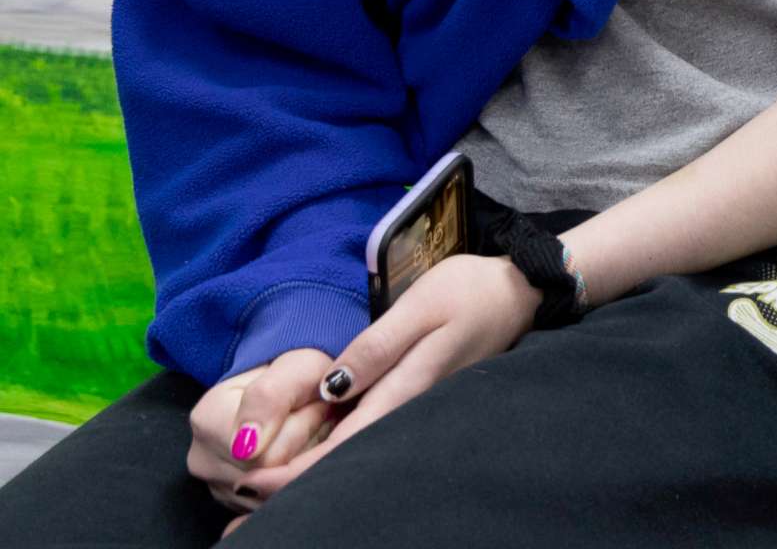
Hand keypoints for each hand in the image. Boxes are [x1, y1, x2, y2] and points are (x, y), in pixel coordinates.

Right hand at [188, 348, 337, 516]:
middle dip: (306, 442)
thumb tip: (245, 446)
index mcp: (207, 418)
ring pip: (271, 489)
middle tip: (315, 413)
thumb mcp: (296, 367)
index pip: (266, 453)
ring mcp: (214, 483)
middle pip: (268, 474)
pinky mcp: (233, 499)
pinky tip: (298, 450)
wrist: (289, 381)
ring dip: (301, 459)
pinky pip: (270, 499)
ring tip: (306, 429)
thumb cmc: (295, 370)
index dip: (304, 425)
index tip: (312, 400)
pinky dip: (291, 476)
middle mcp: (201, 458)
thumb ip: (271, 397)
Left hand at [236, 255, 538, 504]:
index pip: (342, 446)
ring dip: (311, 468)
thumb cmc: (469, 292)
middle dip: (294, 481)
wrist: (521, 290)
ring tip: (263, 483)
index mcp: (404, 389)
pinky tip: (315, 448)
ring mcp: (413, 403)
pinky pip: (369, 430)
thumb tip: (330, 389)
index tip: (250, 482)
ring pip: (356, 448)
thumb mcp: (420, 309)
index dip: (295, 471)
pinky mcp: (416, 393)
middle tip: (242, 496)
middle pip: (345, 457)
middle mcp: (407, 406)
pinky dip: (335, 446)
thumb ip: (375, 349)